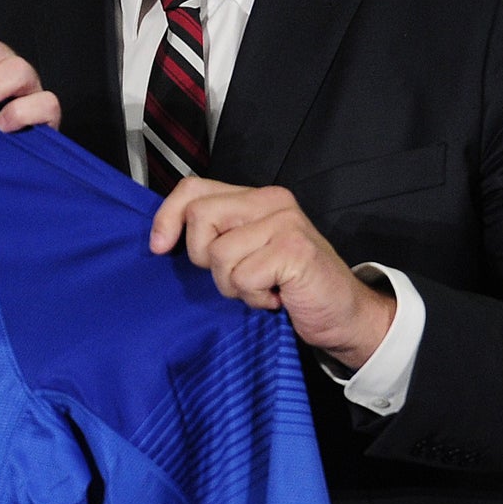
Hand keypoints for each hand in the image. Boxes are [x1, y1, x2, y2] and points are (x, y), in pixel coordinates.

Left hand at [150, 178, 395, 367]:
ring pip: (218, 253)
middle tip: (236, 274)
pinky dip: (253, 297)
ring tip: (261, 286)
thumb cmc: (288, 286)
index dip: (167, 217)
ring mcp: (285, 223)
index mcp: (256, 197)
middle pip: (199, 217)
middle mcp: (271, 202)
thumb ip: (215, 234)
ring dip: (232, 284)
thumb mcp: (244, 252)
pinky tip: (275, 296)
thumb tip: (161, 236)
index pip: (193, 189)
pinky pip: (242, 277)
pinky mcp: (294, 250)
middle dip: (204, 257)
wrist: (343, 314)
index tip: (159, 247)